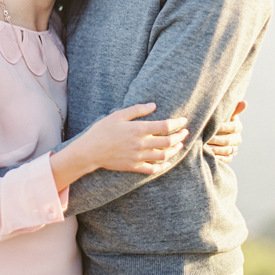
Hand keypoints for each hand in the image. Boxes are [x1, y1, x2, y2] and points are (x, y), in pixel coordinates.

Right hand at [50, 102, 187, 189]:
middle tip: (185, 132)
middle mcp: (141, 144)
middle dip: (180, 136)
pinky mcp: (134, 166)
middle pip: (169, 141)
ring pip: (164, 155)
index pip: (165, 126)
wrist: (90, 151)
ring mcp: (139, 156)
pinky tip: (167, 162)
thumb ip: (137, 110)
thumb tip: (153, 105)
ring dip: (175, 150)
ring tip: (180, 145)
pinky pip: (153, 168)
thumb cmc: (102, 131)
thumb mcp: (117, 115)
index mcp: (138, 129)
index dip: (177, 123)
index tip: (184, 120)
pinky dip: (163, 166)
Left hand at [206, 101, 245, 158]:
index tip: (214, 126)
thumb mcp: (225, 114)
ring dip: (216, 149)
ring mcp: (234, 148)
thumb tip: (244, 103)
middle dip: (217, 139)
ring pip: (227, 150)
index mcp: (237, 127)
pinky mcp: (229, 157)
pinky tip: (210, 156)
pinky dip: (219, 159)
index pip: (233, 127)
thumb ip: (233, 110)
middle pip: (229, 140)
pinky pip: (227, 159)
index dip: (224, 127)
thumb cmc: (219, 120)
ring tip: (205, 147)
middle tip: (206, 138)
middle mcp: (237, 138)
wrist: (214, 132)